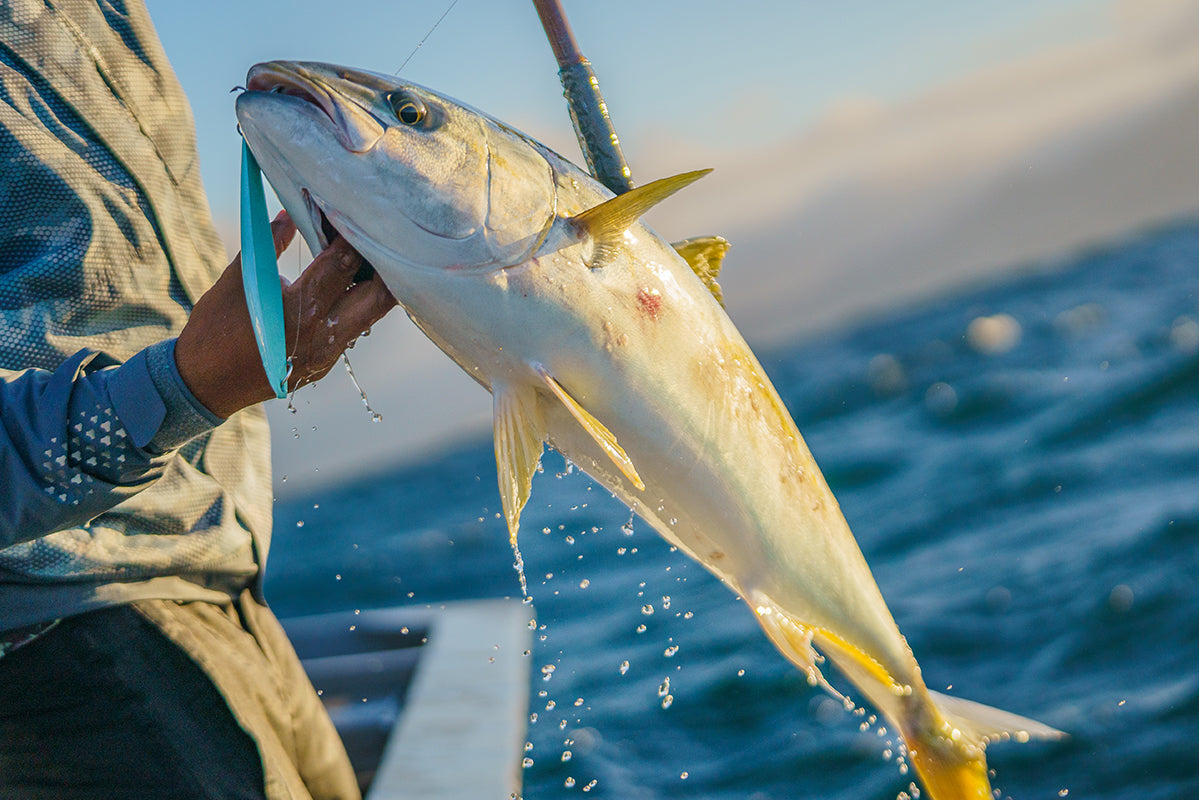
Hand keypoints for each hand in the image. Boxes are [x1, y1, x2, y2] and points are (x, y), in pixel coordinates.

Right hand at [175, 211, 397, 418]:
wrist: (205, 383)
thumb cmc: (215, 327)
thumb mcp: (238, 278)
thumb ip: (269, 242)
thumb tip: (289, 212)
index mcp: (300, 308)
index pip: (344, 263)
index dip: (353, 235)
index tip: (355, 215)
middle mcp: (322, 335)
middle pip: (378, 295)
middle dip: (384, 264)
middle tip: (380, 238)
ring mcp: (328, 354)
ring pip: (372, 315)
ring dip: (377, 286)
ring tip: (371, 259)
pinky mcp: (326, 365)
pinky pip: (353, 329)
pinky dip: (358, 305)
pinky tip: (353, 287)